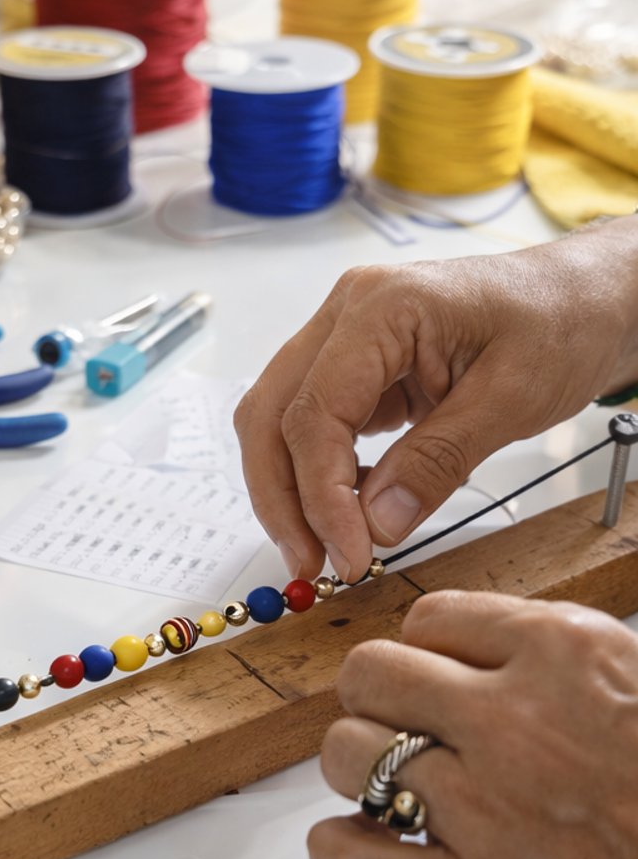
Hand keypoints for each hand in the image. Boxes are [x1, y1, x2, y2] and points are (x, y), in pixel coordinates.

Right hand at [233, 218, 637, 583]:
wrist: (588, 297)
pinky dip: (318, 472)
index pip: (316, 411)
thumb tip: (376, 523)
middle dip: (282, 496)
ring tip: (323, 545)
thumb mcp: (512, 398)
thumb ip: (438, 460)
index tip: (348, 551)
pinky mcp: (353, 366)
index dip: (321, 493)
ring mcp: (342, 338)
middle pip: (270, 415)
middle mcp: (345, 314)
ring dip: (289, 488)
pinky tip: (348, 507)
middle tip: (310, 561)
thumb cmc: (561, 323)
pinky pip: (311, 424)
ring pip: (276, 421)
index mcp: (380, 307)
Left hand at [310, 590, 637, 858]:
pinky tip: (365, 852)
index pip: (434, 617)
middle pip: (371, 675)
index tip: (441, 675)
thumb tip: (515, 646)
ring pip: (347, 756)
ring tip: (393, 790)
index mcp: (569, 656)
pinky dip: (341, 856)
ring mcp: (488, 810)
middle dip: (377, 699)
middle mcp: (514, 721)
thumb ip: (583, 660)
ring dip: (357, 770)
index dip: (429, 650)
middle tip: (404, 728)